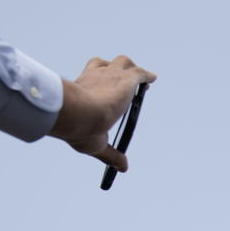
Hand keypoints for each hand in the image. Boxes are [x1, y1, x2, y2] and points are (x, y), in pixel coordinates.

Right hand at [48, 55, 156, 171]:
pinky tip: (152, 78)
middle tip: (127, 81)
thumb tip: (122, 168)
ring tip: (142, 78)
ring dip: (133, 69)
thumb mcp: (96, 144)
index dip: (101, 82)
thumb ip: (110, 154)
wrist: (77, 115)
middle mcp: (94, 77)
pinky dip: (146, 75)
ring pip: (124, 63)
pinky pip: (139, 73)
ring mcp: (111, 76)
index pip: (92, 78)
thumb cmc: (78, 128)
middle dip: (117, 69)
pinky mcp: (125, 79)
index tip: (109, 91)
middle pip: (107, 64)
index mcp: (82, 89)